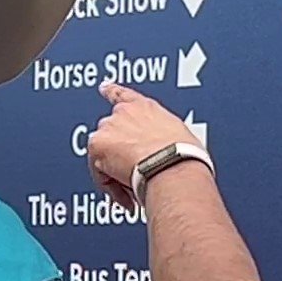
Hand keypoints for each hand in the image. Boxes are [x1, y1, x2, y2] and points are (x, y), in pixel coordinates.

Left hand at [87, 82, 201, 206]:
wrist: (173, 164)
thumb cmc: (183, 156)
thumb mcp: (178, 138)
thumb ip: (162, 140)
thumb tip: (161, 155)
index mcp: (146, 106)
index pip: (124, 95)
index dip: (111, 91)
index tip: (103, 87)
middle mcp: (124, 112)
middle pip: (110, 134)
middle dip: (119, 155)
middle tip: (135, 174)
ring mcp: (109, 126)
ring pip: (102, 154)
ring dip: (114, 171)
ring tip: (135, 186)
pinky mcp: (97, 144)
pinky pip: (98, 171)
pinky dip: (109, 185)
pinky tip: (126, 193)